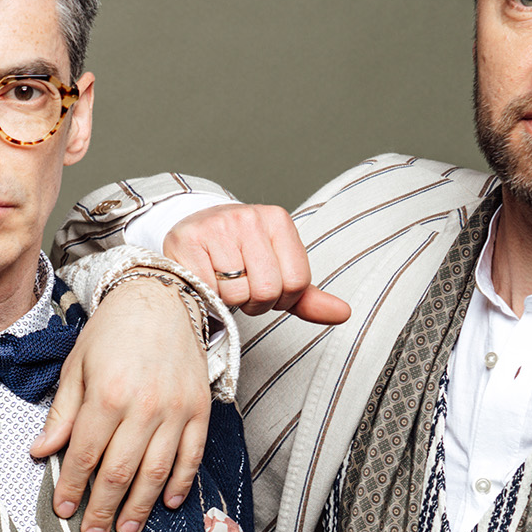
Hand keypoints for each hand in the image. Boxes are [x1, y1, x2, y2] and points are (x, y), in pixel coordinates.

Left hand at [35, 275, 205, 531]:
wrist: (160, 300)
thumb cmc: (112, 332)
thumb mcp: (76, 367)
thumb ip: (61, 413)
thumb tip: (42, 451)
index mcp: (106, 395)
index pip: (84, 456)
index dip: (72, 488)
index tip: (63, 510)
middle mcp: (143, 407)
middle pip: (119, 473)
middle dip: (102, 509)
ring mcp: (176, 411)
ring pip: (156, 473)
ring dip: (139, 507)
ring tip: (124, 529)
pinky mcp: (199, 410)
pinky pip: (190, 457)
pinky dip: (180, 484)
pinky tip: (168, 503)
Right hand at [164, 202, 349, 323]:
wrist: (193, 230)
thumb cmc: (240, 256)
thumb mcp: (277, 270)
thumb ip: (307, 296)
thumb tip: (344, 314)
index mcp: (278, 220)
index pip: (298, 282)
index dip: (282, 299)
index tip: (266, 290)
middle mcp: (249, 217)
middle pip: (268, 290)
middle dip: (255, 302)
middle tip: (241, 290)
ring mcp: (217, 226)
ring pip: (236, 294)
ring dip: (229, 300)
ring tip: (220, 282)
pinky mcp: (188, 241)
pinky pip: (207, 290)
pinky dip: (206, 295)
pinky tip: (203, 278)